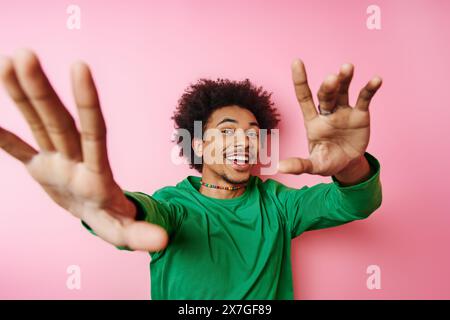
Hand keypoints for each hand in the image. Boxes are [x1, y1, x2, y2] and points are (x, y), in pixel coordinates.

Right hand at [0, 49, 167, 251]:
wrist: (99, 214)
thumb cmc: (114, 220)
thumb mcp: (127, 232)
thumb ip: (141, 234)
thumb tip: (164, 240)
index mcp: (96, 173)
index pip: (93, 131)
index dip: (87, 102)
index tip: (80, 67)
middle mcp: (75, 159)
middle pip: (58, 121)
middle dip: (41, 91)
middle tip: (25, 55)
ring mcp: (56, 161)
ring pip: (38, 124)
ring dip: (21, 95)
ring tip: (7, 62)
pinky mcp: (40, 168)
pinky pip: (18, 148)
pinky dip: (1, 137)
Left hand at [278, 59, 381, 178]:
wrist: (347, 165)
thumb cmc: (326, 162)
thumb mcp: (313, 165)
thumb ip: (299, 165)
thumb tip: (279, 167)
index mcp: (312, 122)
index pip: (304, 97)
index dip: (300, 81)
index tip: (296, 62)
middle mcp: (327, 113)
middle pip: (326, 95)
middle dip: (329, 86)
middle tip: (332, 78)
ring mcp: (344, 112)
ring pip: (343, 92)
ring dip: (345, 79)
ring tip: (347, 67)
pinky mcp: (360, 115)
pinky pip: (364, 99)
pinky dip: (369, 89)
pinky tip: (376, 80)